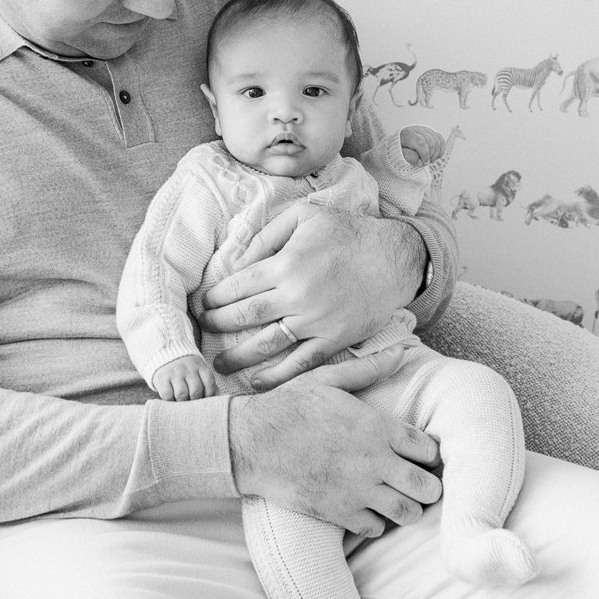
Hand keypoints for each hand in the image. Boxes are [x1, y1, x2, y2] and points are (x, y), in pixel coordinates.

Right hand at [152, 354, 217, 400]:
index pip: (209, 384)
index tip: (205, 401)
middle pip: (196, 391)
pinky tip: (172, 399)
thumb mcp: (198, 368)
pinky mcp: (162, 378)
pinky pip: (168, 396)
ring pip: (182, 395)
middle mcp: (188, 369)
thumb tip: (218, 398)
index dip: (209, 396)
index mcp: (200, 366)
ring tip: (182, 403)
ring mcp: (174, 373)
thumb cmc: (186, 367)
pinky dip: (171, 401)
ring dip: (183, 402)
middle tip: (193, 404)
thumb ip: (205, 381)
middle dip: (195, 401)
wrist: (165, 351)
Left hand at [198, 206, 428, 387]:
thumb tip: (237, 260)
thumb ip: (267, 235)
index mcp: (286, 264)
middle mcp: (296, 295)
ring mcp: (316, 321)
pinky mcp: (335, 339)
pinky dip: (277, 376)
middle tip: (205, 328)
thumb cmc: (347, 233)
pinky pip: (301, 363)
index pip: (238, 286)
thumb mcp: (304, 216)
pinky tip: (257, 382)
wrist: (393, 257)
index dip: (216, 297)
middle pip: (245, 316)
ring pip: (267, 344)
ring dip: (238, 356)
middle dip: (219, 324)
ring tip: (219, 363)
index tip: (205, 303)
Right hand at [228, 351, 440, 538]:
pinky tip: (367, 506)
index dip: (429, 452)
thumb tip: (401, 351)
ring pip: (408, 513)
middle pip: (427, 487)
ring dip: (407, 506)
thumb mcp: (328, 379)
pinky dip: (377, 521)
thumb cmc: (289, 406)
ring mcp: (358, 491)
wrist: (252, 442)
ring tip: (396, 495)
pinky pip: (376, 528)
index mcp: (377, 428)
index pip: (429, 450)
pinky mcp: (339, 513)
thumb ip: (369, 368)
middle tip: (416, 479)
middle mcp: (374, 462)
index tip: (419, 452)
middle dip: (428, 485)